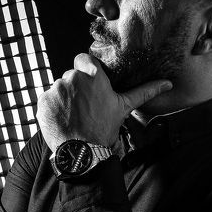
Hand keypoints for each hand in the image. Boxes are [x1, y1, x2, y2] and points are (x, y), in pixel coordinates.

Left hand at [36, 53, 172, 152]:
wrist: (83, 152)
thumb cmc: (104, 128)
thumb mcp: (124, 107)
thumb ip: (144, 91)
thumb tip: (168, 83)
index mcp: (91, 74)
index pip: (83, 59)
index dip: (85, 69)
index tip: (89, 81)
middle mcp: (71, 77)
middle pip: (71, 77)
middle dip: (76, 89)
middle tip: (85, 108)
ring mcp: (55, 90)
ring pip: (59, 89)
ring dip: (65, 99)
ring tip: (75, 116)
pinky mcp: (43, 102)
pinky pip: (48, 100)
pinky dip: (54, 109)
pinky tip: (64, 120)